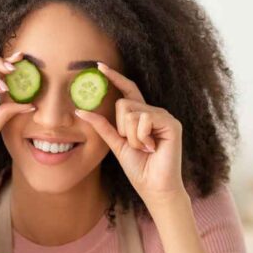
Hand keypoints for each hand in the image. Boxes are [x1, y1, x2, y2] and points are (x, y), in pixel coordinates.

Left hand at [75, 64, 186, 209]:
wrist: (154, 187)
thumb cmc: (138, 168)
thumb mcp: (116, 144)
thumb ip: (102, 126)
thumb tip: (81, 110)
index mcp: (141, 116)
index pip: (127, 91)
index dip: (115, 77)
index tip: (99, 66)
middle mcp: (153, 112)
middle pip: (123, 104)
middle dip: (122, 129)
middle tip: (136, 146)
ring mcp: (163, 116)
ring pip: (132, 112)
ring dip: (132, 136)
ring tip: (145, 148)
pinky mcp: (171, 123)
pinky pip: (144, 118)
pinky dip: (141, 137)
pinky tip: (152, 148)